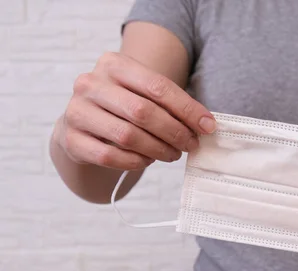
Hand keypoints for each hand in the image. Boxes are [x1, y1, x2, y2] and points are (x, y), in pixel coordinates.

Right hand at [54, 52, 215, 169]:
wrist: (84, 122)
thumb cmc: (124, 106)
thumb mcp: (145, 94)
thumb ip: (172, 104)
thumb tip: (206, 125)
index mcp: (113, 64)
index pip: (158, 86)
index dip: (187, 109)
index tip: (207, 127)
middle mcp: (90, 83)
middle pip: (143, 112)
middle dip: (174, 132)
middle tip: (190, 145)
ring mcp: (77, 111)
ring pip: (127, 136)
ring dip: (158, 149)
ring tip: (172, 154)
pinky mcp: (72, 139)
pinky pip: (111, 156)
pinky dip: (135, 162)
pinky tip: (147, 160)